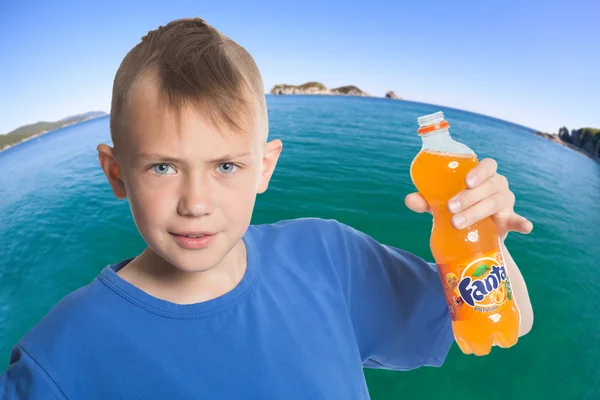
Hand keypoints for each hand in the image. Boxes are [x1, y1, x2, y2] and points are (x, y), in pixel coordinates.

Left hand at [405, 158, 532, 240]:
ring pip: (496, 202)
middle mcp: (497, 185)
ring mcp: (506, 203)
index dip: (479, 171)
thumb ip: (425, 201)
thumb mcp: (439, 204)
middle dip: (469, 197)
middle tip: (450, 209)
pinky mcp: (509, 220)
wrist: (471, 233)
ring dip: (477, 211)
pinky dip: (522, 222)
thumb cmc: (456, 208)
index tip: (466, 181)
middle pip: (489, 186)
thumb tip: (410, 199)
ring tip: (457, 223)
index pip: (488, 165)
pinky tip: (525, 226)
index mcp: (482, 176)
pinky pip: (518, 220)